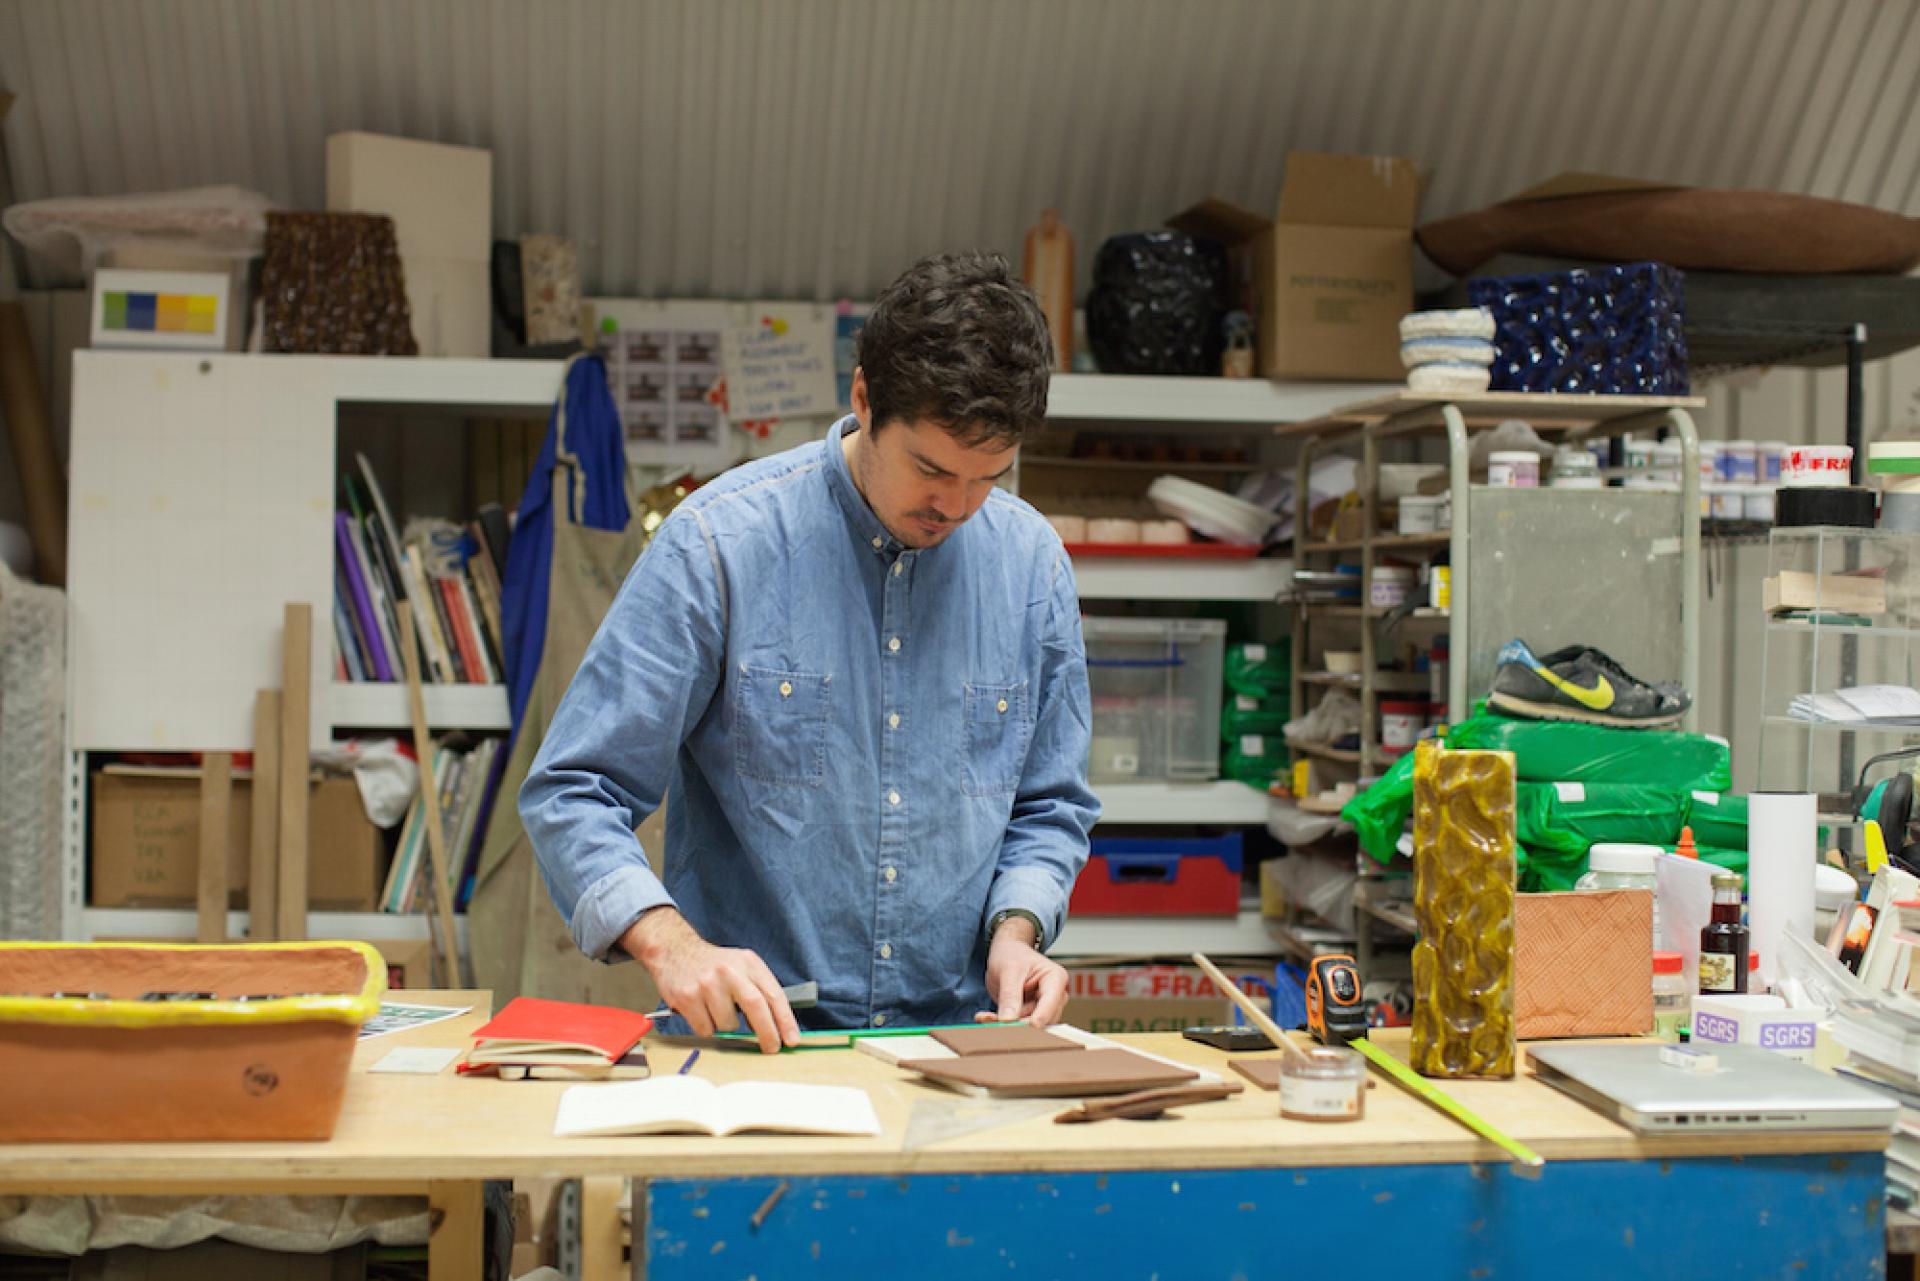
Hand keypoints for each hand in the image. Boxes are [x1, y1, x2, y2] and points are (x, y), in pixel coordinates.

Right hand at [621, 907, 799, 1053]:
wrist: (675, 950)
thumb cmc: (713, 966)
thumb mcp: (741, 967)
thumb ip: (758, 990)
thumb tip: (774, 1027)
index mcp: (748, 963)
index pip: (774, 994)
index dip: (785, 1020)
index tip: (791, 1039)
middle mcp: (729, 971)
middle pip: (756, 1007)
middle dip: (767, 1033)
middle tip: (772, 1048)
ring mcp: (707, 984)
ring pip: (728, 1024)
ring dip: (726, 1026)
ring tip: (716, 1009)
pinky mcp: (687, 997)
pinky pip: (705, 1029)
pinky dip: (706, 1027)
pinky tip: (701, 1010)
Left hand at [978, 914, 1068, 1025]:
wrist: (1006, 952)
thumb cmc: (1012, 954)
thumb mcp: (1009, 970)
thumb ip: (1010, 995)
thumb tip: (1008, 1020)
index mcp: (1055, 979)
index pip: (1050, 1003)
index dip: (1040, 1017)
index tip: (1029, 1027)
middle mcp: (1054, 996)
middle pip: (1042, 1019)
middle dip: (1018, 1023)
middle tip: (995, 1022)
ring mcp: (1042, 1007)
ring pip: (1028, 1026)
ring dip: (1007, 1024)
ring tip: (986, 1017)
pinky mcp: (1029, 1014)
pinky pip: (1017, 1025)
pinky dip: (1001, 1023)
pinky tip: (986, 1017)